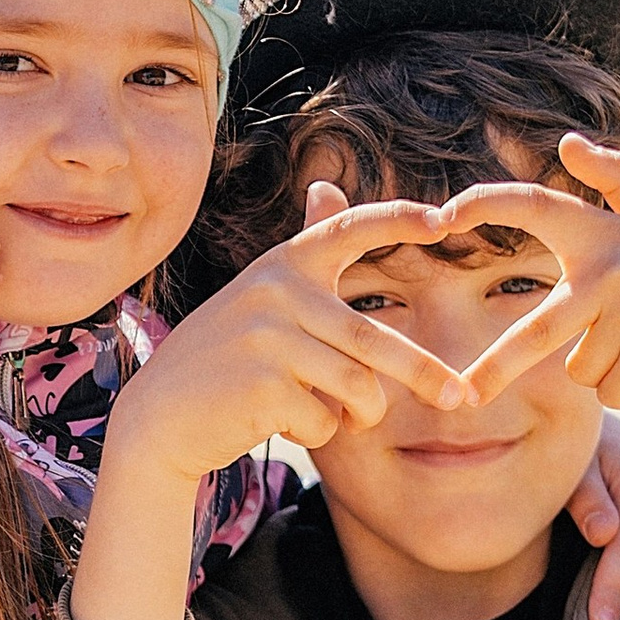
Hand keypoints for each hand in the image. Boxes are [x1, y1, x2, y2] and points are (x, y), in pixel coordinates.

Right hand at [70, 187, 474, 619]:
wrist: (159, 417)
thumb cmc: (224, 359)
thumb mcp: (261, 297)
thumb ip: (302, 251)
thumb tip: (326, 186)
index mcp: (283, 265)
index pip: (348, 230)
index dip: (398, 221)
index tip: (443, 220)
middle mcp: (276, 291)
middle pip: (374, 340)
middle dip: (424, 374)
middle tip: (460, 398)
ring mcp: (268, 337)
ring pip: (359, 388)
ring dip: (356, 416)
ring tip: (332, 416)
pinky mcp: (265, 385)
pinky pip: (327, 420)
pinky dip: (316, 433)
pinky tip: (277, 422)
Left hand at [458, 140, 619, 479]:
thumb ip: (617, 179)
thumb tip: (567, 142)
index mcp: (607, 233)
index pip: (534, 207)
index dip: (483, 204)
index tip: (440, 215)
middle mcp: (609, 273)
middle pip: (533, 332)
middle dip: (493, 369)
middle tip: (462, 394)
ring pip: (578, 367)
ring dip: (607, 364)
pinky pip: (607, 391)